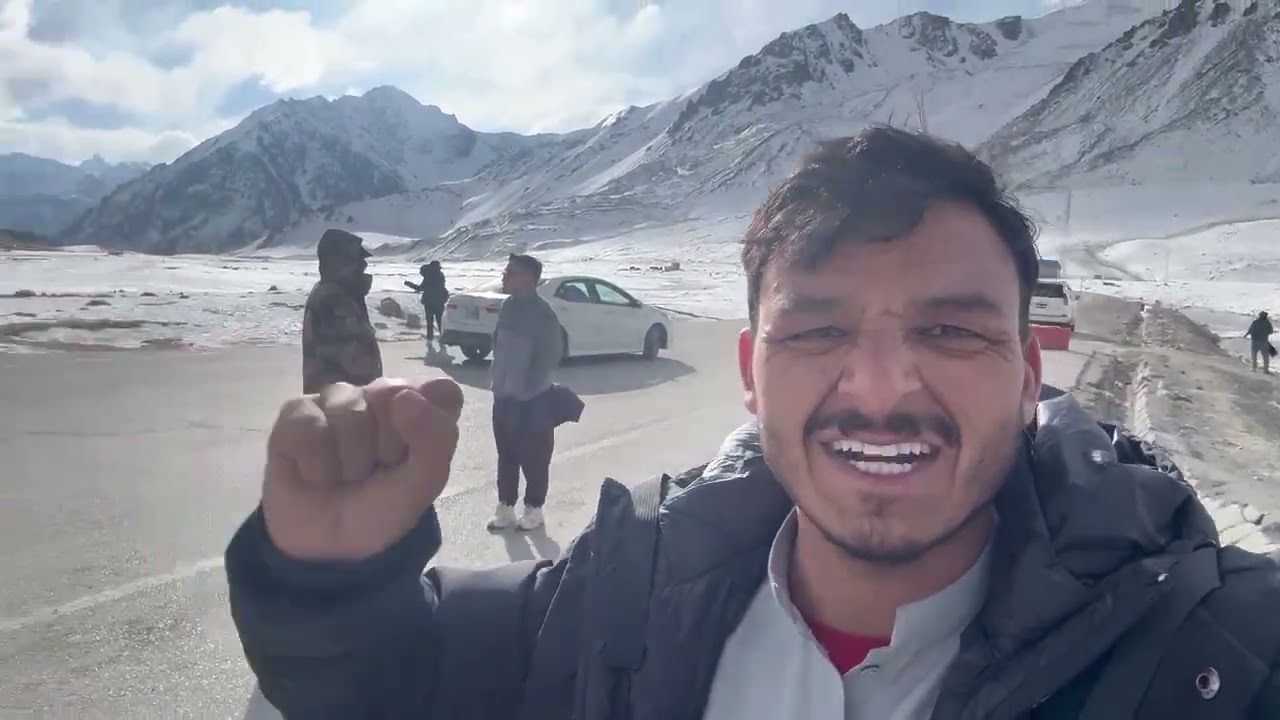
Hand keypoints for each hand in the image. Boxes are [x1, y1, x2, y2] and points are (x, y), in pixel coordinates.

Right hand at [261, 378, 463, 560]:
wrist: (327, 549)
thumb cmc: (380, 509)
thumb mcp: (422, 486)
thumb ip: (434, 440)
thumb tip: (405, 395)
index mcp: (421, 409)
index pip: (442, 390)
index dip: (429, 423)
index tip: (413, 456)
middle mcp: (380, 395)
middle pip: (391, 392)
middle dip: (385, 445)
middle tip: (375, 470)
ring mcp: (337, 399)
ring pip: (349, 410)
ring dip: (350, 461)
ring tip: (345, 476)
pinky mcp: (297, 411)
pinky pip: (310, 425)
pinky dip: (317, 465)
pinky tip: (315, 475)